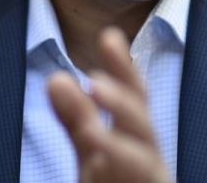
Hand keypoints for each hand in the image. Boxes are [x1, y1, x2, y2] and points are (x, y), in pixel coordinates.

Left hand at [47, 27, 170, 182]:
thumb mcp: (95, 150)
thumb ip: (79, 118)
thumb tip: (57, 78)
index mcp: (138, 141)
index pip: (135, 98)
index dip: (124, 69)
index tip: (109, 37)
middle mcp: (149, 162)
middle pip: (145, 128)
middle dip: (124, 104)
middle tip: (94, 81)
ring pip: (144, 164)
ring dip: (118, 147)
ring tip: (90, 134)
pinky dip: (116, 169)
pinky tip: (96, 168)